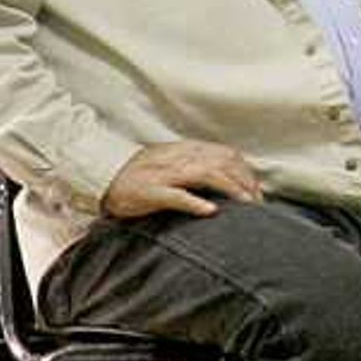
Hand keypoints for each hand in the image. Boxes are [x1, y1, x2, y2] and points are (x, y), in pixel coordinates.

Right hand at [101, 140, 263, 218]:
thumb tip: (224, 176)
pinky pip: (176, 195)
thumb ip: (194, 165)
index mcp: (184, 150)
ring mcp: (164, 174)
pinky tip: (210, 210)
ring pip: (206, 175)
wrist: (102, 177)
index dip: (245, 171)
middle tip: (258, 203)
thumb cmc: (137, 175)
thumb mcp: (170, 163)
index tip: (257, 192)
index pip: (225, 154)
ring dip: (230, 189)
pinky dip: (195, 202)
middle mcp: (177, 158)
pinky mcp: (150, 192)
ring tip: (245, 205)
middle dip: (245, 182)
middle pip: (222, 163)